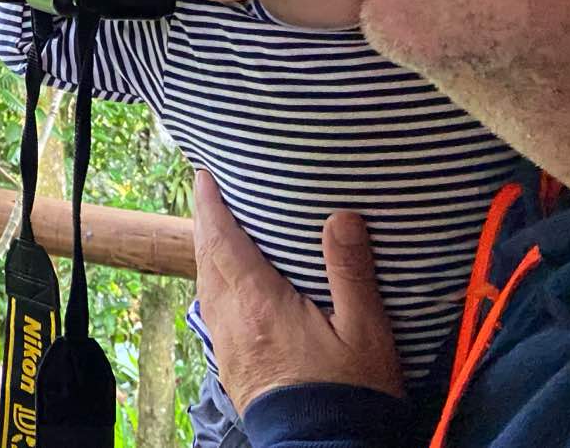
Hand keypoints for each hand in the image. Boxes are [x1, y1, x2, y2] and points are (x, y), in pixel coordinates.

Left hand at [193, 170, 404, 411]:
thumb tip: (342, 216)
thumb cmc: (350, 393)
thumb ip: (351, 272)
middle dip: (204, 222)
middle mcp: (231, 319)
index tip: (203, 175)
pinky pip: (212, 309)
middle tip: (208, 193)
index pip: (222, 241)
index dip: (210, 205)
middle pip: (205, 259)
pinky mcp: (230, 365)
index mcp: (258, 303)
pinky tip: (228, 284)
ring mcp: (226, 344)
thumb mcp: (365, 332)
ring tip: (217, 232)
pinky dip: (213, 282)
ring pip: (205, 285)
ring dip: (207, 252)